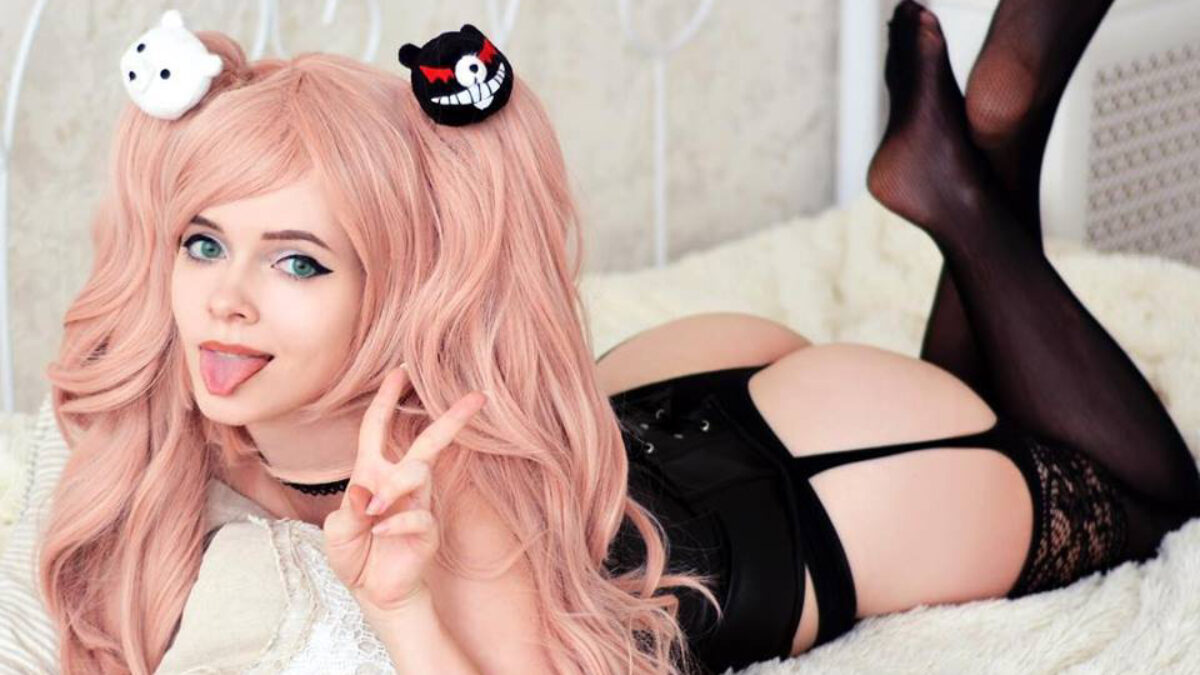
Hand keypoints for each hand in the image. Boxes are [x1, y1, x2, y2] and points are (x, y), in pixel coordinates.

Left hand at [322, 364, 487, 616]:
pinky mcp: (427, 531)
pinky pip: (418, 515)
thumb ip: (348, 512)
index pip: (378, 427)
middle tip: (477, 397)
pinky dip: (395, 522)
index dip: (386, 398)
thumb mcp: (337, 534)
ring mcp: (417, 504)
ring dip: (394, 487)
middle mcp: (399, 483)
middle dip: (452, 418)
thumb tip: (365, 492)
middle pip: (427, 442)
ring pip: (419, 472)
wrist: (374, 594)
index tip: (401, 370)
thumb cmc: (355, 555)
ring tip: (372, 514)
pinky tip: (380, 534)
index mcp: (373, 473)